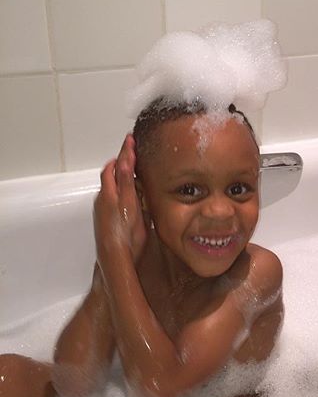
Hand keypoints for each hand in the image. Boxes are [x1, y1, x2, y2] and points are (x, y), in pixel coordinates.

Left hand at [94, 134, 146, 263]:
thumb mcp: (130, 204)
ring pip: (112, 186)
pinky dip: (121, 189)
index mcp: (110, 193)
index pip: (117, 166)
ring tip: (134, 172)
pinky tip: (130, 196)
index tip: (131, 139)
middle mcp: (104, 199)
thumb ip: (126, 182)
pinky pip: (113, 197)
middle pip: (111, 174)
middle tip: (132, 153)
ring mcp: (104, 209)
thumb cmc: (126, 234)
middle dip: (121, 162)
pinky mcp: (107, 219)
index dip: (124, 152)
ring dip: (121, 176)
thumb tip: (124, 160)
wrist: (115, 257)